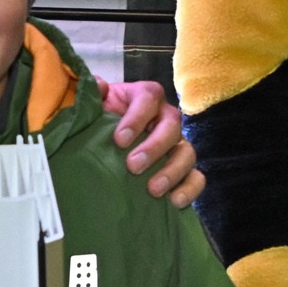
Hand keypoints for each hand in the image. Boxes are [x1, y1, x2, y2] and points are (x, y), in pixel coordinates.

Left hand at [99, 77, 201, 206]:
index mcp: (144, 97)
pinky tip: (174, 201)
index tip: (119, 139)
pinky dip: (190, 189)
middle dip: (154, 147)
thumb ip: (91, 93)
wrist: (100, 143)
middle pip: (172, 126)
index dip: (137, 117)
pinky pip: (196, 177)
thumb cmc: (98, 122)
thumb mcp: (92, 105)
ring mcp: (176, 144)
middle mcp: (165, 118)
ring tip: (153, 189)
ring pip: (187, 152)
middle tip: (133, 166)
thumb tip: (99, 85)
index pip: (149, 97)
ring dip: (173, 171)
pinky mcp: (182, 169)